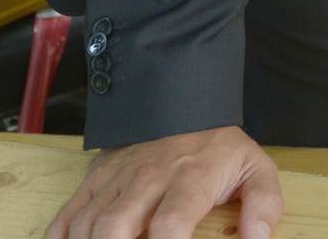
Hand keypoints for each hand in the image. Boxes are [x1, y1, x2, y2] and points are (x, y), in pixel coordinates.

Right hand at [45, 125, 281, 238]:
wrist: (183, 103)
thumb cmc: (218, 147)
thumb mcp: (256, 167)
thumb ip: (265, 203)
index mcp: (190, 179)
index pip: (170, 223)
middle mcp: (148, 179)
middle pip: (115, 227)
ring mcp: (117, 178)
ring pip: (88, 222)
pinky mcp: (95, 179)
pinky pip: (67, 214)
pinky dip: (62, 237)